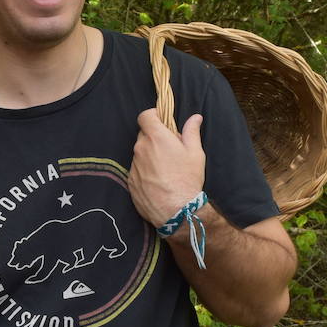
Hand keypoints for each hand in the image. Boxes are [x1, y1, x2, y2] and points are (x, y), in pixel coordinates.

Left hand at [129, 109, 204, 227]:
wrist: (175, 211)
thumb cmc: (187, 180)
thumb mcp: (195, 153)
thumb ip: (192, 132)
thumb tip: (195, 118)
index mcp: (156, 138)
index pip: (145, 116)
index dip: (153, 115)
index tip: (161, 120)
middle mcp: (141, 149)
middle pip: (143, 135)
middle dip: (154, 137)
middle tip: (170, 148)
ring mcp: (134, 165)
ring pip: (140, 153)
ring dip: (150, 155)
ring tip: (166, 168)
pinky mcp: (131, 181)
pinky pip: (137, 169)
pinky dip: (146, 170)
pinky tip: (159, 180)